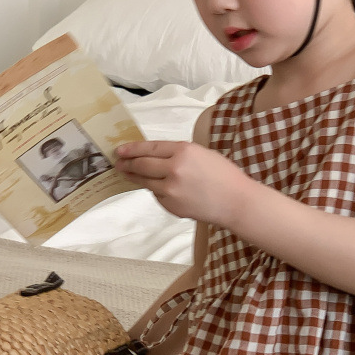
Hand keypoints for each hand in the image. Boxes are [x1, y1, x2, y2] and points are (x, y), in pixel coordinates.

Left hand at [113, 140, 249, 224]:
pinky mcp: (171, 206)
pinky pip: (158, 195)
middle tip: (118, 163)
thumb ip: (178, 153)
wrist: (236, 201)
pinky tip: (162, 189)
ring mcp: (171, 190)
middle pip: (142, 165)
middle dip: (127, 164)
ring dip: (135, 178)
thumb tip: (153, 156)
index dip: (132, 149)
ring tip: (128, 174)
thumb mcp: (202, 153)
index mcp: (184, 151)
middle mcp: (174, 169)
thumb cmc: (224, 176)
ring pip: (145, 182)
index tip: (120, 150)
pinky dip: (157, 191)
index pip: (149, 148)